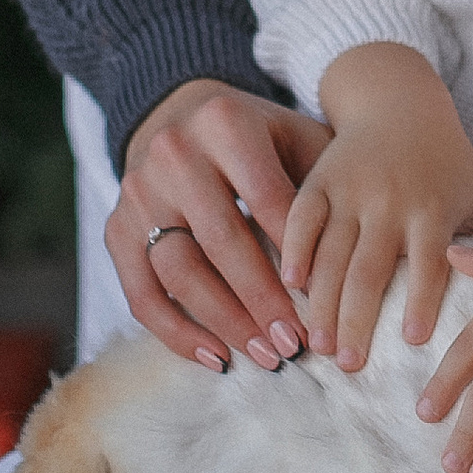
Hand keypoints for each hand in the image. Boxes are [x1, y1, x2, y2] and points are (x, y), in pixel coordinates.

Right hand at [113, 81, 327, 370]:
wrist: (178, 114)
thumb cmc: (257, 139)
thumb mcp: (295, 137)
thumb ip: (324, 184)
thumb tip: (358, 257)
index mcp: (225, 123)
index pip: (265, 198)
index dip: (297, 254)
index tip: (326, 302)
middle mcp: (173, 153)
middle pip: (220, 240)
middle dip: (262, 300)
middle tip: (297, 344)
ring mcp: (137, 192)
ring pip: (178, 271)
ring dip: (225, 322)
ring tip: (266, 356)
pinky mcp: (114, 228)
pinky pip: (141, 293)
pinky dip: (176, 332)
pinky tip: (216, 357)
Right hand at [281, 44, 472, 366]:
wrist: (400, 103)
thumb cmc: (450, 163)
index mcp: (433, 208)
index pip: (429, 262)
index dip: (423, 300)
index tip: (415, 341)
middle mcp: (390, 200)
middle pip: (369, 268)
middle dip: (356, 319)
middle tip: (350, 365)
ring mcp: (350, 189)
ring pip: (330, 253)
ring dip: (322, 301)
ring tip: (317, 345)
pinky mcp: (320, 179)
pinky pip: (301, 218)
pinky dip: (294, 250)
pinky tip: (291, 286)